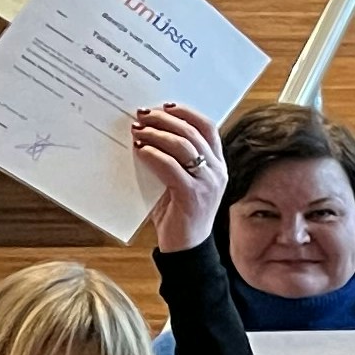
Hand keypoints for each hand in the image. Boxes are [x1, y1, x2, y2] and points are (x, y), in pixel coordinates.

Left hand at [135, 104, 228, 252]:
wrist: (186, 249)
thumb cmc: (178, 212)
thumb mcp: (181, 180)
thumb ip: (173, 158)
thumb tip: (147, 130)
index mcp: (217, 164)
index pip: (207, 126)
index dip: (186, 112)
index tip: (165, 105)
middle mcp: (216, 172)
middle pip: (192, 132)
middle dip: (164, 119)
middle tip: (142, 115)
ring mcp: (207, 184)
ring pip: (182, 146)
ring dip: (156, 133)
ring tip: (137, 130)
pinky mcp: (192, 196)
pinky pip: (171, 167)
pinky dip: (153, 155)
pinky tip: (140, 151)